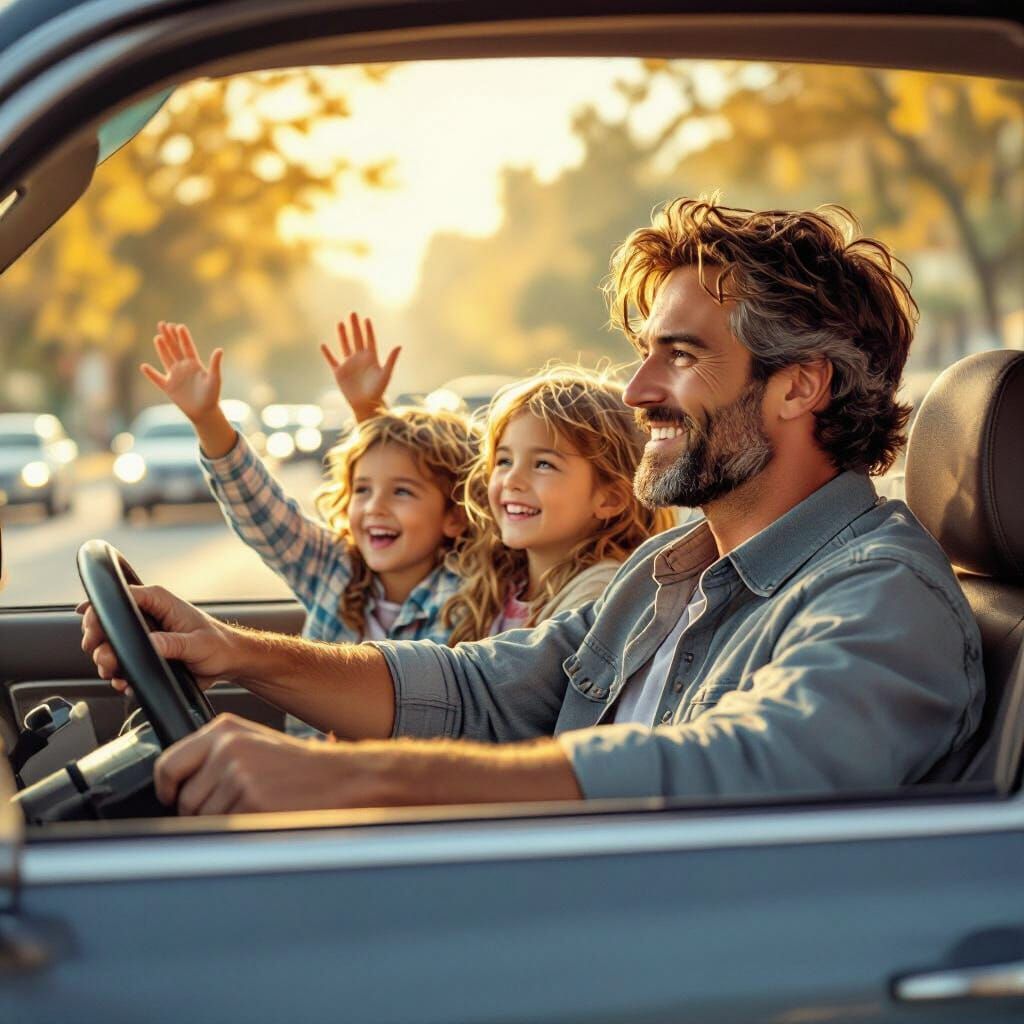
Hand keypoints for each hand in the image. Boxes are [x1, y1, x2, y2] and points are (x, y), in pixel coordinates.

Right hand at [78, 584, 241, 692]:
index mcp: (160, 601)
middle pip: (108, 620)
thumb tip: (150, 643)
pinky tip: (123, 681)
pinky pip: (121, 660)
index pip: (122, 596)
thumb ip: (173, 643)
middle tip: (105, 659)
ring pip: (110, 643)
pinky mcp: (145, 651)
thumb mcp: (197, 644)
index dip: (101, 611)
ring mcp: (145, 633)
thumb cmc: (219, 646)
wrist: (228, 662)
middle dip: (98, 641)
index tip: (94, 632)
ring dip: (106, 660)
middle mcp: (148, 614)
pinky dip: (117, 673)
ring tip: (113, 672)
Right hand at [141, 322, 222, 423]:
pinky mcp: (169, 387)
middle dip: (169, 336)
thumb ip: (215, 364)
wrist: (205, 412)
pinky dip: (151, 374)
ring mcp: (175, 376)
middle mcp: (183, 368)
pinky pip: (157, 379)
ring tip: (158, 337)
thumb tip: (220, 349)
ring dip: (161, 349)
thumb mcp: (214, 378)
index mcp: (194, 364)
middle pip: (174, 349)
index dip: (183, 337)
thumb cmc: (212, 395)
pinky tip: (144, 366)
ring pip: (166, 359)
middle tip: (163, 323)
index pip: (187, 347)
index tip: (178, 326)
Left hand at [155, 714, 359, 813]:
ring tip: (256, 805)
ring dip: (224, 821)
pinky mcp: (252, 802)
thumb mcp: (253, 744)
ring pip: (204, 818)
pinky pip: (226, 829)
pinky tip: (264, 814)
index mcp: (224, 729)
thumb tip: (176, 788)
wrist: (341, 776)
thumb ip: (214, 756)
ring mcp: (239, 775)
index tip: (172, 797)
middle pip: (185, 798)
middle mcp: (228, 747)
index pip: (168, 764)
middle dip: (202, 811)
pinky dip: (241, 829)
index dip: (167, 789)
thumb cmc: (298, 766)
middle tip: (236, 803)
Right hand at [320, 312, 398, 421]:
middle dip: (354, 326)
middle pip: (356, 339)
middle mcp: (360, 359)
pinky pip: (332, 361)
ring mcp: (349, 365)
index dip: (368, 330)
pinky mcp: (339, 373)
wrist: (366, 405)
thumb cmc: (378, 391)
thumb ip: (391, 360)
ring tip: (340, 323)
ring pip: (345, 346)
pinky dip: (327, 354)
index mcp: (371, 358)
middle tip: (352, 313)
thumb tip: (399, 346)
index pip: (369, 340)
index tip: (366, 319)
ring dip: (342, 335)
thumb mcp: (386, 374)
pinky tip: (323, 345)